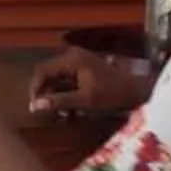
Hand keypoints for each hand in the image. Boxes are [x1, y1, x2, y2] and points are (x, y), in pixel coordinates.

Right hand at [28, 46, 153, 115]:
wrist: (136, 91)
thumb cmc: (113, 94)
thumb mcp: (85, 100)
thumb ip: (59, 101)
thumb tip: (35, 106)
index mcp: (71, 59)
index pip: (42, 71)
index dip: (35, 89)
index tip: (34, 107)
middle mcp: (72, 56)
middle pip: (48, 74)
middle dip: (46, 94)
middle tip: (47, 113)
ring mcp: (78, 62)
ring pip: (56, 79)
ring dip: (56, 97)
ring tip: (62, 114)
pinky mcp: (83, 70)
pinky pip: (66, 81)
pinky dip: (65, 95)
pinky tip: (70, 110)